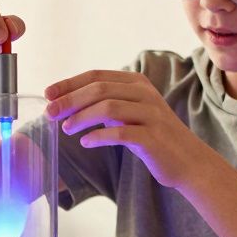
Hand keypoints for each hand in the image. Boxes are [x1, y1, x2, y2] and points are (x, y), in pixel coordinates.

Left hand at [44, 70, 211, 190]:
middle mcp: (145, 93)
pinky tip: (86, 142)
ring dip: (81, 118)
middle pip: (99, 89)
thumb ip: (107, 102)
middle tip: (50, 113)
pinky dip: (99, 136)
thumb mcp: (131, 112)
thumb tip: (67, 102)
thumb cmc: (153, 137)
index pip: (96, 75)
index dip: (69, 83)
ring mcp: (151, 114)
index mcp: (137, 82)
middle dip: (70, 100)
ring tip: (66, 129)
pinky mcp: (153, 137)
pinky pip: (120, 133)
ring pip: (108, 107)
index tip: (48, 94)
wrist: (188, 161)